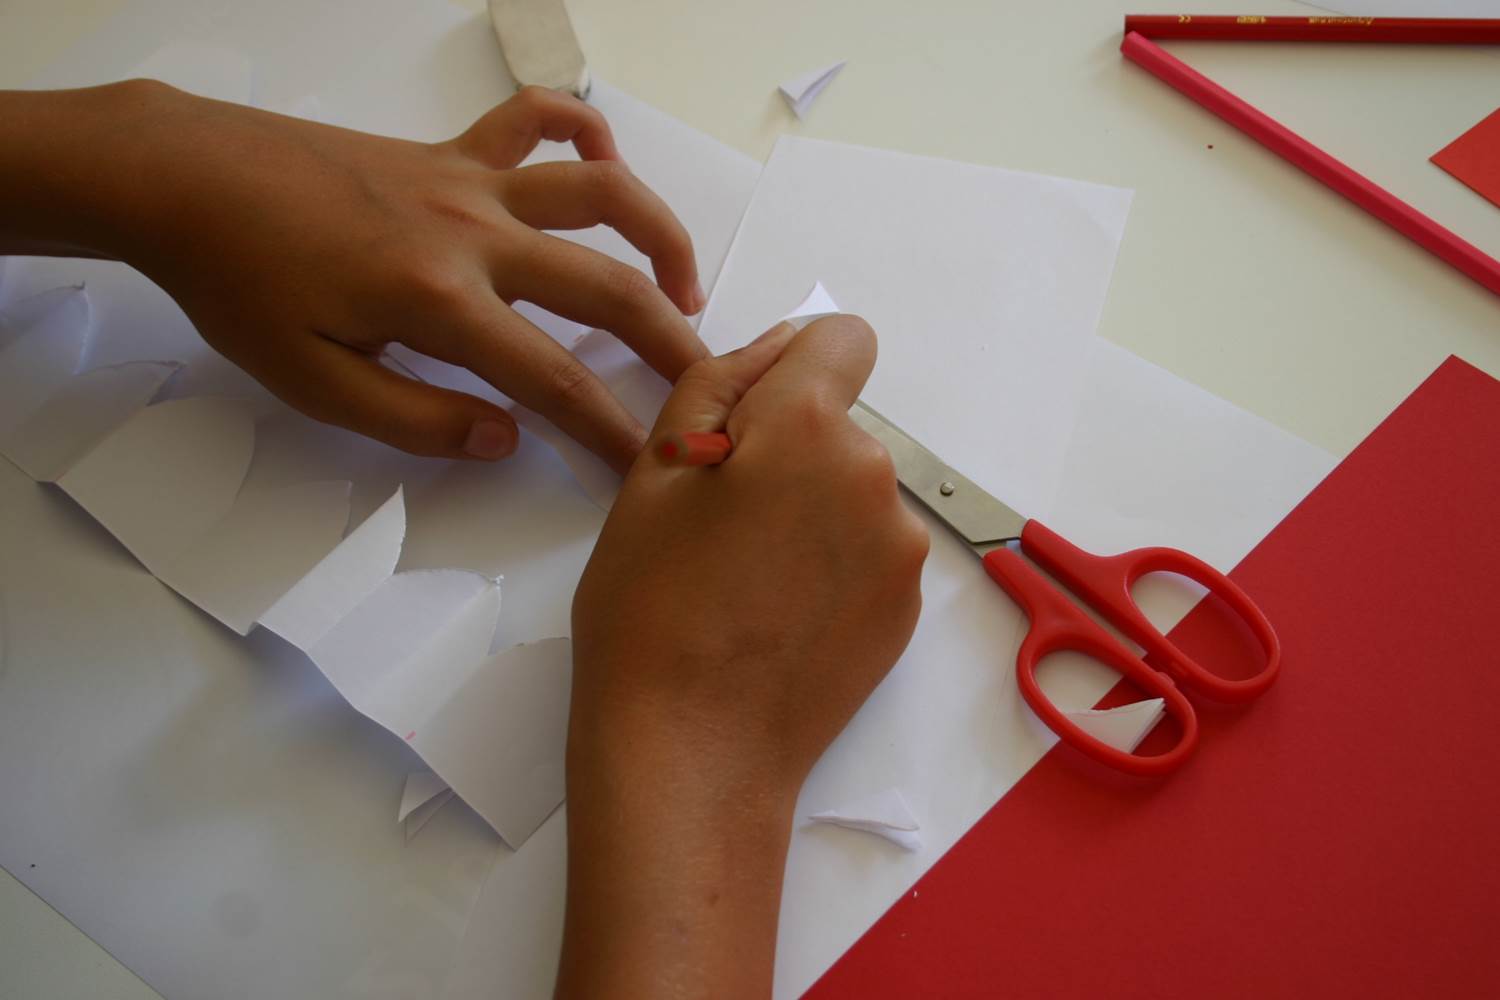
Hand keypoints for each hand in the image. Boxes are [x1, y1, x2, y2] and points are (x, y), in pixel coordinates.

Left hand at [1, 82, 705, 471]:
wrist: (186, 179)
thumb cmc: (239, 285)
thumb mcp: (313, 381)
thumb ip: (416, 418)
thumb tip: (504, 439)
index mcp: (440, 302)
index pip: (554, 379)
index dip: (613, 429)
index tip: (652, 464)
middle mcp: (474, 234)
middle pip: (607, 287)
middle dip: (671, 343)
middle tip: (707, 384)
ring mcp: (467, 181)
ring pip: (600, 192)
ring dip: (658, 236)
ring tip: (682, 287)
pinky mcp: (448, 150)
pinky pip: (535, 120)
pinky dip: (582, 130)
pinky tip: (604, 162)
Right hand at [561, 316, 928, 998]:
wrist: (695, 752)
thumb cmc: (650, 612)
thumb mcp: (653, 473)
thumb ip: (721, 384)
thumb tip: (784, 344)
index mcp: (809, 428)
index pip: (844, 340)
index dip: (792, 369)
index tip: (748, 426)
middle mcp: (876, 477)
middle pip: (840, 425)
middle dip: (789, 451)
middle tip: (718, 525)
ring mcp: (900, 548)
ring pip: (854, 491)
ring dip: (812, 510)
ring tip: (746, 579)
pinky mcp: (907, 608)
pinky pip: (870, 550)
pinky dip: (832, 565)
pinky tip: (778, 616)